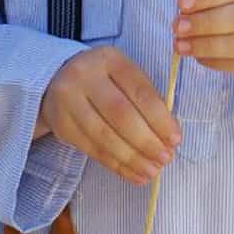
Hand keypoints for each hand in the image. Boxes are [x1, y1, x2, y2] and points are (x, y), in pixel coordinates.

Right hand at [38, 45, 182, 185]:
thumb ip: (147, 101)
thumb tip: (169, 138)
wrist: (58, 80)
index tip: (175, 139)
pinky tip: (133, 174)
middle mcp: (85, 76)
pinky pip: (92, 149)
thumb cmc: (105, 80)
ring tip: (152, 171)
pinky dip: (116, 165)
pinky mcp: (61, 124)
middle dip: (147, 141)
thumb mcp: (125, 76)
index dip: (160, 119)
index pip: (139, 92)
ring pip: (104, 136)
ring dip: (132, 158)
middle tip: (165, 159)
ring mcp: (68, 100)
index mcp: (110, 59)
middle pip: (121, 115)